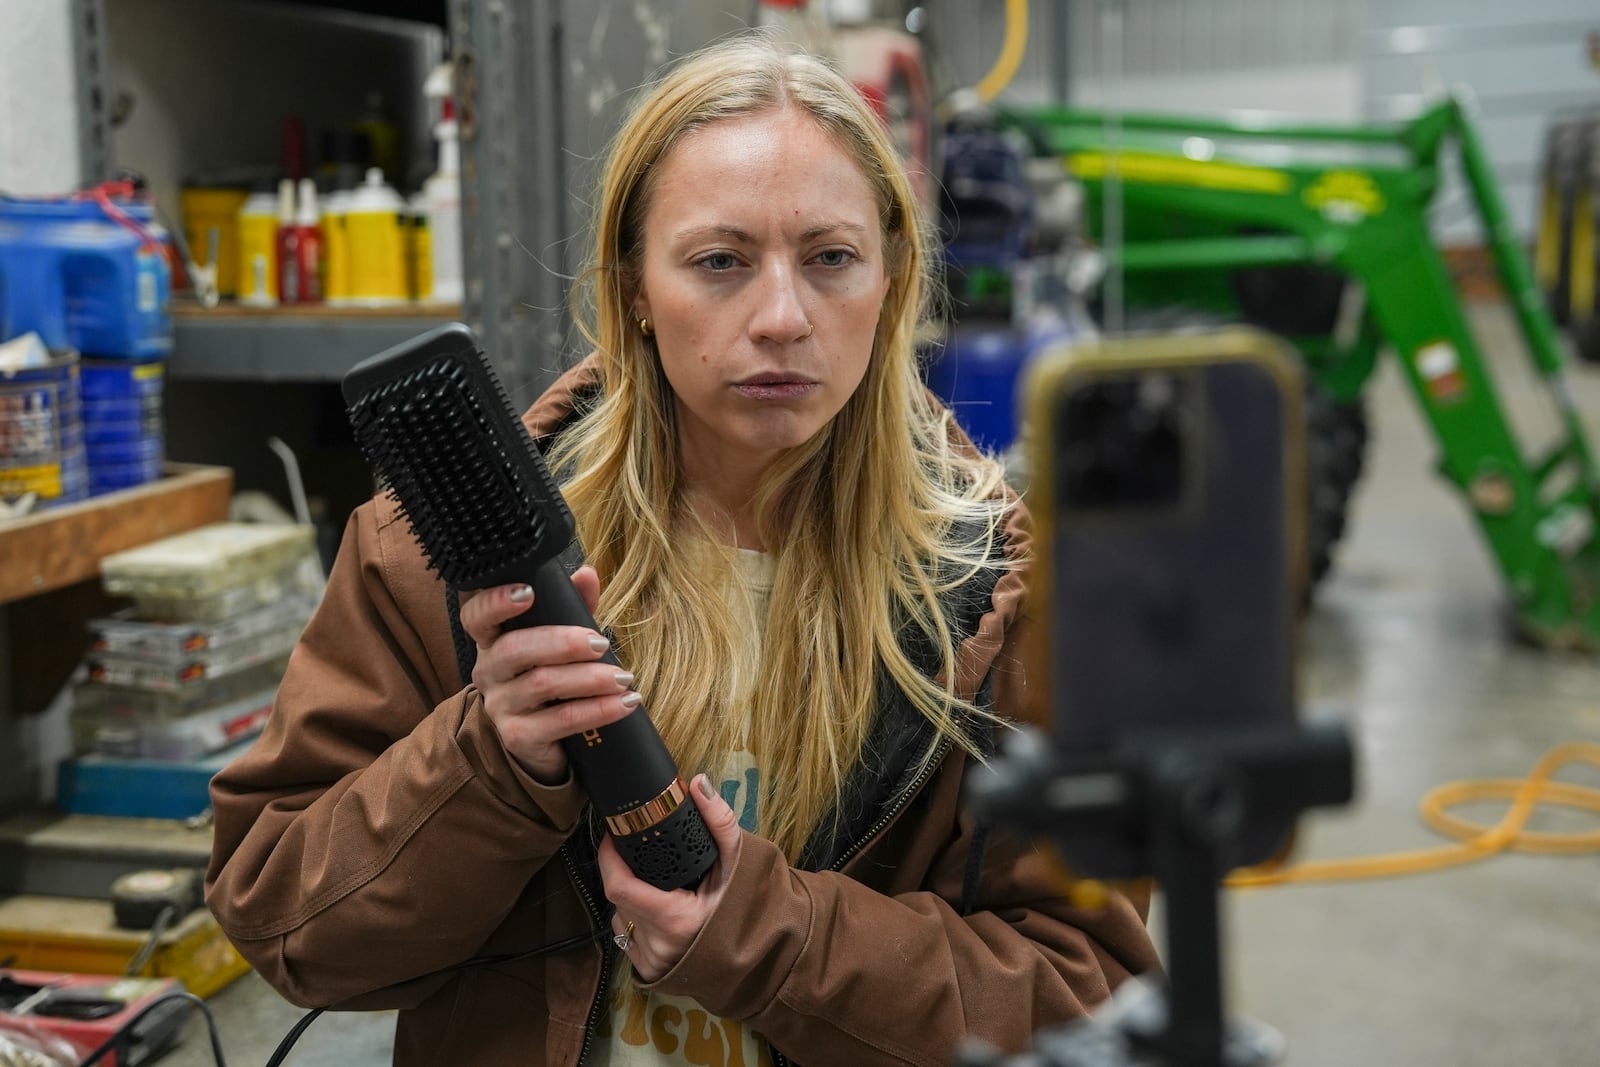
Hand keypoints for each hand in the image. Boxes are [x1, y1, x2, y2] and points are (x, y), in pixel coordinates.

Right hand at [459, 567, 640, 783]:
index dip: (495, 602)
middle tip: (601, 644)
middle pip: (515, 649)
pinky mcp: (519, 737)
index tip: (527, 592)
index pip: (477, 617)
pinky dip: (598, 710)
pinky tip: (624, 704)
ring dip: (590, 679)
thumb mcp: (562, 640)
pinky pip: (561, 720)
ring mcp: (500, 707)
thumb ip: (572, 606)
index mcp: (493, 640)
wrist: (545, 740)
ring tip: (623, 678)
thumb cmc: (553, 677)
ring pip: (542, 684)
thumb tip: (587, 574)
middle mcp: (489, 672)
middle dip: (564, 643)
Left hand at [599, 774, 744, 981]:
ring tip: (659, 887)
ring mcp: (652, 961)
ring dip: (631, 898)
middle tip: (641, 856)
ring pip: (621, 917)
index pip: (619, 887)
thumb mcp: (738, 862)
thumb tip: (698, 784)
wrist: (760, 953)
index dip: (609, 859)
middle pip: (619, 898)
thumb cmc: (747, 906)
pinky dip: (637, 919)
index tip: (614, 836)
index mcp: (676, 920)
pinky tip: (659, 911)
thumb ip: (719, 822)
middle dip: (624, 873)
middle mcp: (659, 946)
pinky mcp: (648, 971)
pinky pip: (627, 936)